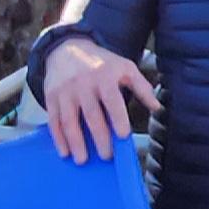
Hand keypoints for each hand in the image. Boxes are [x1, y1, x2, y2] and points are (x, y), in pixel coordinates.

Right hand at [43, 38, 157, 163]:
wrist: (67, 48)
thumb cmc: (101, 63)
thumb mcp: (124, 67)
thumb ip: (141, 87)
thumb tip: (157, 107)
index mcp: (104, 76)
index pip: (112, 100)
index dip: (118, 118)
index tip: (123, 136)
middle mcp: (83, 84)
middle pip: (91, 115)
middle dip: (99, 137)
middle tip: (107, 156)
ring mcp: (65, 91)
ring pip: (69, 120)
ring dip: (76, 142)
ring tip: (83, 160)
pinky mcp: (51, 97)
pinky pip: (54, 120)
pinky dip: (58, 138)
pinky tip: (65, 152)